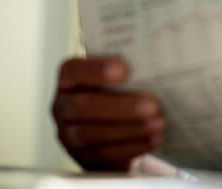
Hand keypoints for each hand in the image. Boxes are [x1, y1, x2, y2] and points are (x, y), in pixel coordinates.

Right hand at [51, 57, 165, 170]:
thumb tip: (157, 64)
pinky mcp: (84, 158)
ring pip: (92, 135)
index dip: (96, 70)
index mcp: (69, 79)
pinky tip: (153, 139)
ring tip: (159, 123)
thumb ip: (130, 69)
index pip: (72, 70)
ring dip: (130, 129)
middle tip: (153, 105)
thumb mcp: (121, 77)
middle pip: (82, 107)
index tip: (125, 70)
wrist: (116, 126)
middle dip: (120, 107)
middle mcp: (63, 107)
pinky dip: (132, 146)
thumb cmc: (120, 91)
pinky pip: (104, 155)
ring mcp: (69, 135)